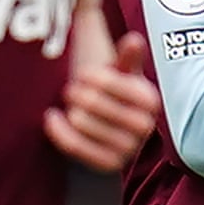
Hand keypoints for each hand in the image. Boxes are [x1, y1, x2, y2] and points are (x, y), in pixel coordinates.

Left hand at [44, 31, 160, 171]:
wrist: (110, 132)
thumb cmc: (114, 94)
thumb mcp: (123, 72)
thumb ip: (128, 56)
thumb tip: (134, 39)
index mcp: (150, 99)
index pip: (112, 82)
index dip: (91, 76)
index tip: (82, 73)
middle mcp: (145, 126)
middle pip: (93, 103)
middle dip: (76, 92)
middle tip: (71, 89)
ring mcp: (128, 148)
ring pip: (82, 124)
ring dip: (69, 110)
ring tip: (68, 104)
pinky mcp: (109, 165)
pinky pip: (74, 146)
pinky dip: (59, 131)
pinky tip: (53, 117)